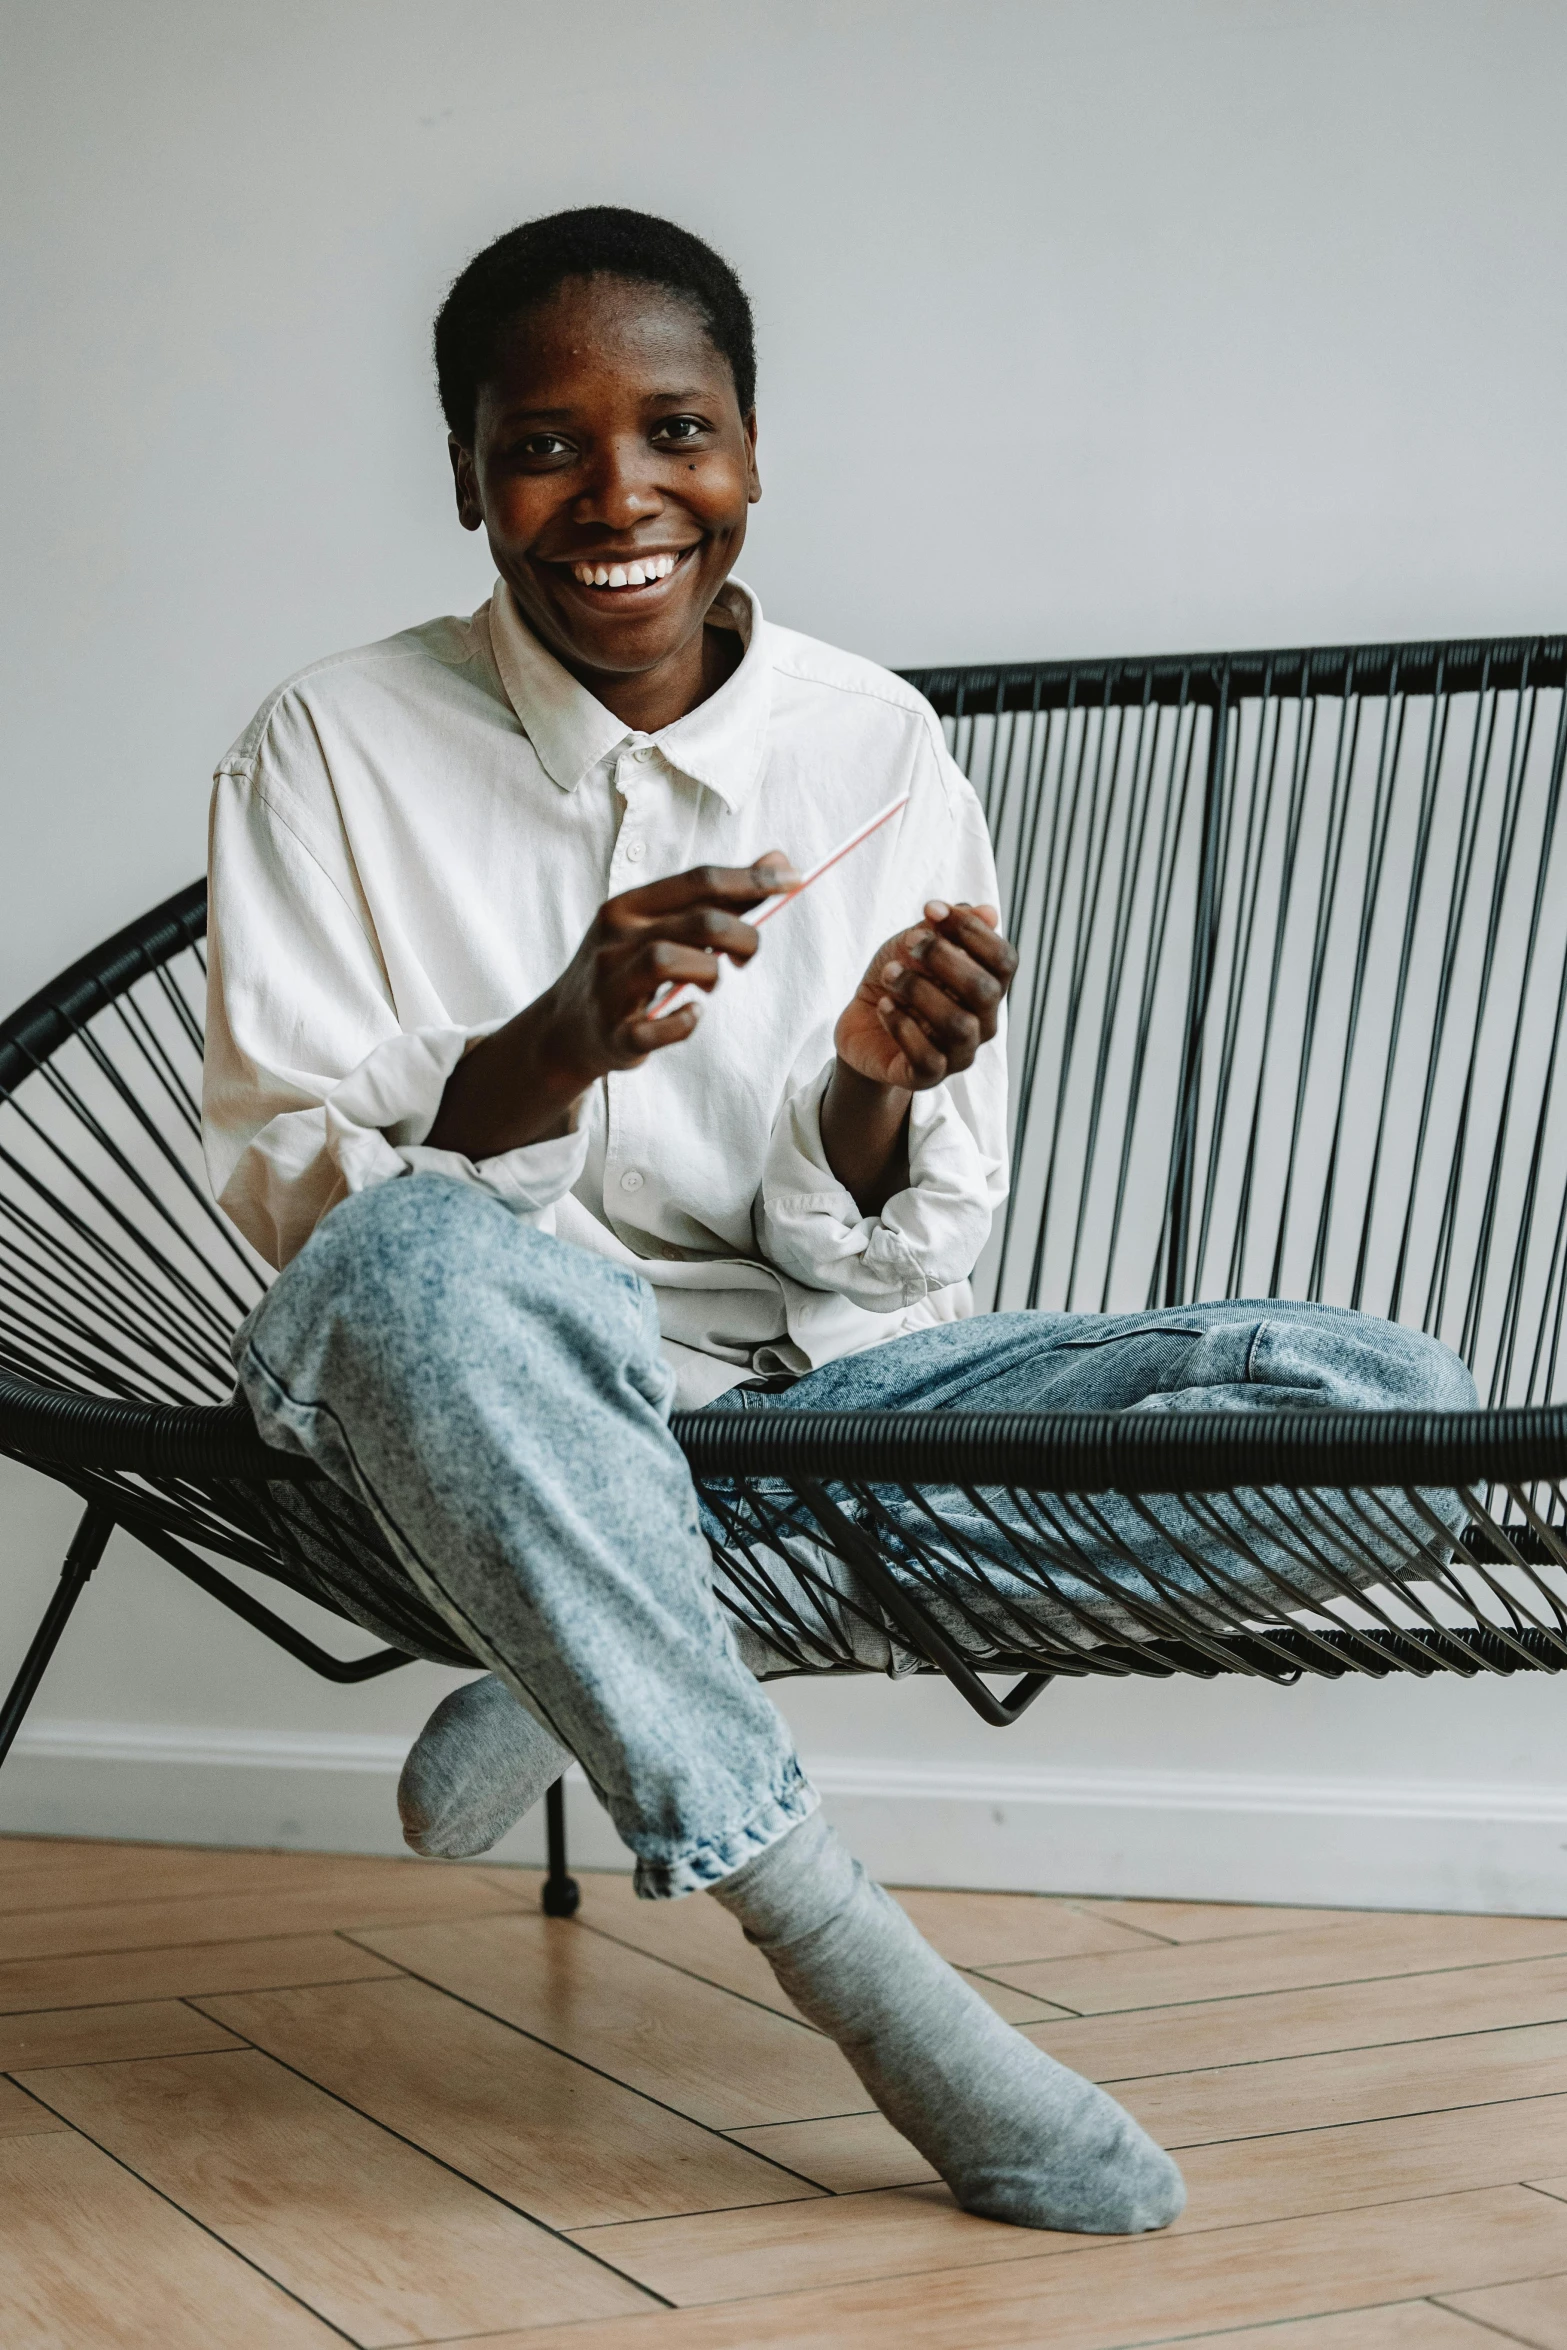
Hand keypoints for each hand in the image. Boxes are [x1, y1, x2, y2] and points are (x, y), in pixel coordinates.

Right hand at [427, 856, 792, 1159]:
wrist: (566, 1028)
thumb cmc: (627, 968)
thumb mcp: (660, 924)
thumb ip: (720, 897)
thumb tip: (780, 861)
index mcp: (628, 906)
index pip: (698, 880)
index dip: (752, 879)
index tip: (794, 880)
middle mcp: (614, 940)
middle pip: (696, 921)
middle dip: (741, 935)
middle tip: (746, 955)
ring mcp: (610, 987)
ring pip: (666, 961)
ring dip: (708, 972)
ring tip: (709, 982)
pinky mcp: (613, 1034)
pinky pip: (655, 1028)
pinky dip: (684, 1022)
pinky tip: (691, 1013)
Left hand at [834, 902, 1015, 1091]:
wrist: (862, 1023)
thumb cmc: (898, 979)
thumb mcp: (912, 945)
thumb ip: (944, 929)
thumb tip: (987, 911)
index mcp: (988, 987)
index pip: (1004, 960)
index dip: (972, 931)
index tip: (931, 909)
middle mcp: (983, 1023)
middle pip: (985, 991)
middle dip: (944, 959)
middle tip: (909, 943)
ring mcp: (959, 1054)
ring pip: (958, 1025)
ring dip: (919, 991)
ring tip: (889, 975)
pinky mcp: (927, 1077)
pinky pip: (928, 1058)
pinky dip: (903, 1027)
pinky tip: (884, 1006)